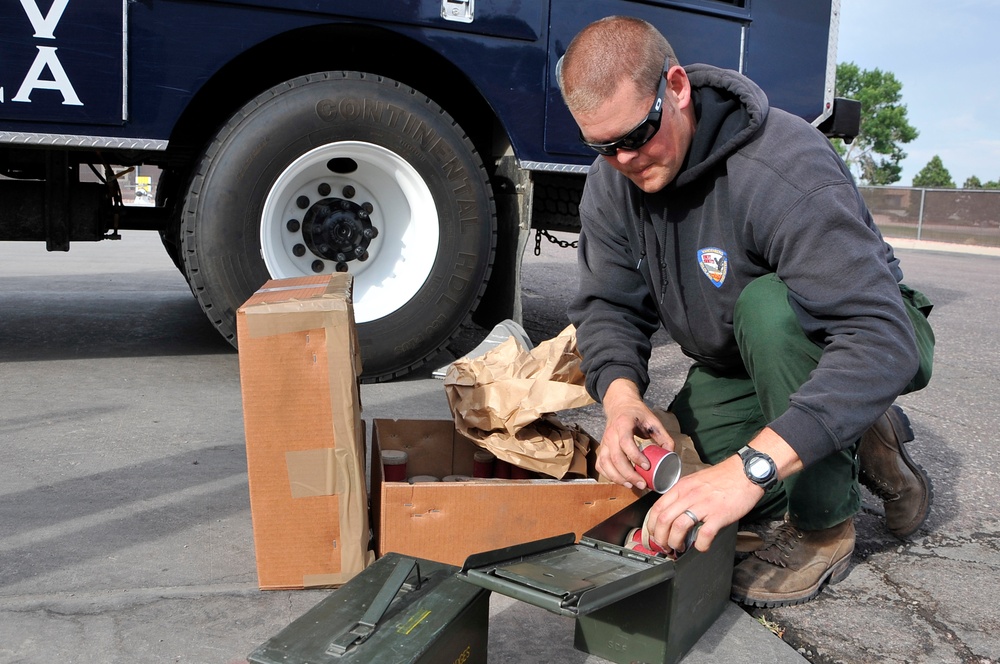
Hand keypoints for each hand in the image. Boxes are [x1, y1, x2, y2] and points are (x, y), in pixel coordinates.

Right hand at [596, 379, 674, 489]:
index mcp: (623, 424)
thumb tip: (671, 455)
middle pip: (615, 457)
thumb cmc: (637, 414)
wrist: (620, 405)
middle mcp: (611, 434)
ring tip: (631, 485)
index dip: (635, 457)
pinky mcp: (602, 449)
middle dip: (628, 474)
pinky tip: (621, 480)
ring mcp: (604, 442)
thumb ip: (664, 437)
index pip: (625, 442)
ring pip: (605, 463)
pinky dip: (608, 475)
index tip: (647, 466)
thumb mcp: (653, 420)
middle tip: (642, 483)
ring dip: (617, 477)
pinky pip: (600, 465)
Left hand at [643, 455, 762, 552]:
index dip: (651, 526)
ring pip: (678, 527)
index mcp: (681, 488)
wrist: (745, 472)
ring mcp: (704, 505)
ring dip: (675, 542)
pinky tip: (701, 546)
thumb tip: (674, 513)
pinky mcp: (719, 515)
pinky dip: (700, 545)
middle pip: (663, 520)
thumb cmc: (722, 478)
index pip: (656, 508)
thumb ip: (683, 495)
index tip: (654, 536)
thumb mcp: (695, 481)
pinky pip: (704, 534)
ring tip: (679, 547)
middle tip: (665, 546)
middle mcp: (689, 495)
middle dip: (660, 538)